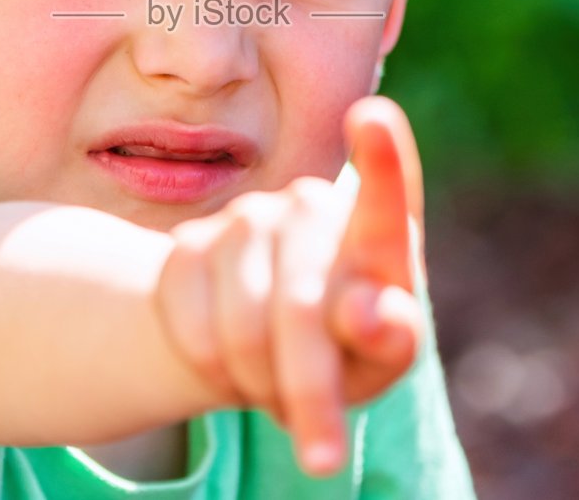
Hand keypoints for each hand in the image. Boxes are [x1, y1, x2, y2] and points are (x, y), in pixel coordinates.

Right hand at [153, 96, 425, 476]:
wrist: (264, 341)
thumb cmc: (344, 348)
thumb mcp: (376, 360)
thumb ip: (389, 339)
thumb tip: (377, 313)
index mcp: (378, 236)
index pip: (385, 196)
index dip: (381, 161)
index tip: (371, 118)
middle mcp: (314, 209)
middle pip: (302, 306)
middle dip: (309, 391)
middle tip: (324, 461)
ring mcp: (249, 219)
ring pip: (241, 322)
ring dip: (256, 381)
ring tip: (275, 394)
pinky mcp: (190, 244)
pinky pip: (189, 321)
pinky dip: (209, 367)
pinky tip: (229, 370)